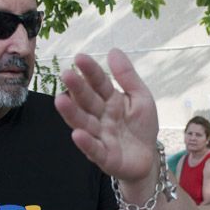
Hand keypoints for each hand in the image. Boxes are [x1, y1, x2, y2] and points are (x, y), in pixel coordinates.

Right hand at [55, 49, 158, 182]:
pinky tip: (77, 134)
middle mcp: (101, 116)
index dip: (91, 71)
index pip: (99, 83)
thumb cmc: (142, 126)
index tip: (80, 57)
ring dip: (72, 113)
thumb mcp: (141, 98)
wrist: (148, 158)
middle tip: (66, 74)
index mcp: (110, 100)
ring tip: (61, 100)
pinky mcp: (104, 157)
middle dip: (77, 89)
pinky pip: (94, 150)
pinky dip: (86, 143)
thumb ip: (127, 77)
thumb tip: (113, 50)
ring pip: (84, 123)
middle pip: (88, 101)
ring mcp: (100, 137)